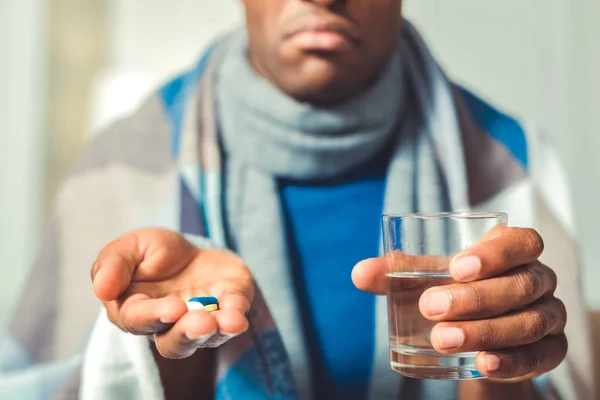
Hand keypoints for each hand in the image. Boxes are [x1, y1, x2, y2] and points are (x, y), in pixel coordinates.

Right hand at [91, 228, 253, 358]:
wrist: (190, 249)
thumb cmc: (152, 253)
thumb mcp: (128, 248)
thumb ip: (112, 265)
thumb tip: (102, 289)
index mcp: (136, 311)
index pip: (140, 320)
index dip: (155, 316)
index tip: (172, 308)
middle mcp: (169, 325)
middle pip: (175, 342)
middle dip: (189, 333)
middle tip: (201, 323)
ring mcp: (202, 319)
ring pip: (208, 338)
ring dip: (219, 331)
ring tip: (229, 321)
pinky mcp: (229, 307)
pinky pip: (235, 316)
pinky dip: (238, 314)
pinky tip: (239, 309)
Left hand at [352, 226, 566, 379]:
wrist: (475, 335)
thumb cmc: (451, 291)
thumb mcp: (426, 278)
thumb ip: (395, 273)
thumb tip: (359, 273)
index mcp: (514, 251)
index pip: (522, 242)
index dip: (495, 253)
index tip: (456, 268)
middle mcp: (538, 279)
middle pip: (521, 284)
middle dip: (475, 298)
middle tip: (430, 308)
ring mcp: (549, 316)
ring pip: (528, 322)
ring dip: (484, 332)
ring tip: (442, 340)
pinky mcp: (550, 350)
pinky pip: (539, 357)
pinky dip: (511, 362)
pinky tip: (483, 363)